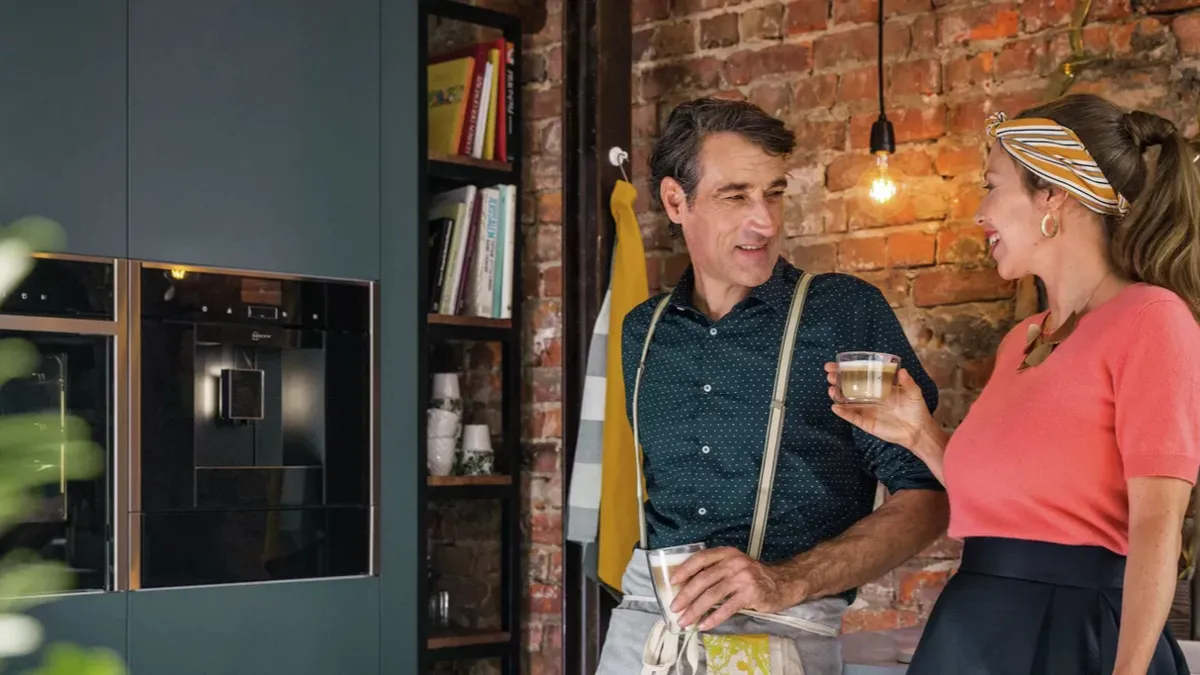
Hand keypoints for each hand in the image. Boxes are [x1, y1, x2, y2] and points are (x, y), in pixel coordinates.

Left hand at [668, 547, 797, 630]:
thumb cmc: (752, 576)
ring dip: (695, 609)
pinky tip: (704, 625)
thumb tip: (687, 587)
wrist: (782, 583)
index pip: (701, 558)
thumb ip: (715, 570)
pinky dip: (713, 618)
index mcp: (727, 553)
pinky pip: (727, 608)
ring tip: (685, 621)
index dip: (685, 569)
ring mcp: (743, 578)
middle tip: (675, 608)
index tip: (672, 582)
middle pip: (704, 579)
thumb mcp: (734, 565)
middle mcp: (734, 563)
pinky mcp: (750, 594)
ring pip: (713, 595)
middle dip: (686, 595)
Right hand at [823, 362, 929, 450]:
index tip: (836, 364)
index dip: (848, 370)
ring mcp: (867, 411)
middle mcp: (870, 398)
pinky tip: (835, 407)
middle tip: (830, 374)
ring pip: (847, 402)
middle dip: (838, 381)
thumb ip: (907, 382)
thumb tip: (902, 371)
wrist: (918, 430)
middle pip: (849, 388)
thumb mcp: (913, 392)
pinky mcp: (866, 423)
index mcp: (878, 388)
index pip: (860, 377)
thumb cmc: (916, 410)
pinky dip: (843, 413)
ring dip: (837, 396)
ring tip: (831, 389)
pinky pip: (852, 417)